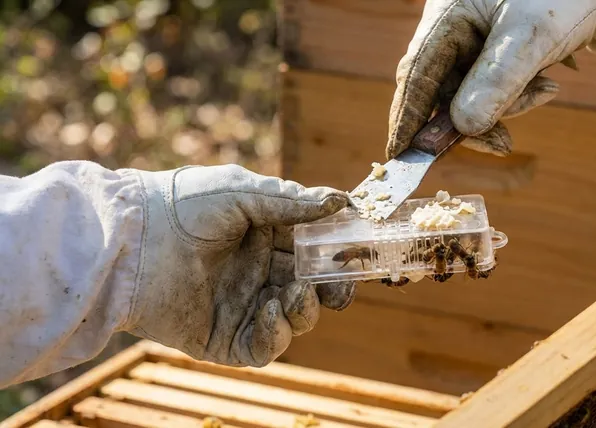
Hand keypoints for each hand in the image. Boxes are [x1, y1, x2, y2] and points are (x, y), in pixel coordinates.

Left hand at [125, 164, 354, 366]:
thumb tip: (341, 201)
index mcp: (262, 237)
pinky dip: (276, 334)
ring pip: (292, 320)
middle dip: (329, 291)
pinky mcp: (221, 338)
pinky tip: (270, 309)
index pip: (311, 251)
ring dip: (304, 310)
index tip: (356, 255)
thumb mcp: (242, 192)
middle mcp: (254, 272)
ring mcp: (239, 306)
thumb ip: (291, 202)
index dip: (336, 256)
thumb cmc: (183, 205)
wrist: (130, 238)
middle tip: (339, 290)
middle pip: (308, 289)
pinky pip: (262, 347)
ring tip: (295, 293)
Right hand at [387, 0, 595, 159]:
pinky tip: (549, 84)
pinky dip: (521, 98)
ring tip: (543, 93)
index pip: (415, 73)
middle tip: (498, 144)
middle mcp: (460, 26)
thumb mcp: (531, 36)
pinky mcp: (510, 55)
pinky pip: (500, 91)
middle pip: (442, 89)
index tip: (401, 158)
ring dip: (506, 108)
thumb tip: (462, 128)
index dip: (408, 118)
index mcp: (450, 12)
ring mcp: (484, 42)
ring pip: (474, 95)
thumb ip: (495, 82)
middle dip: (468, 121)